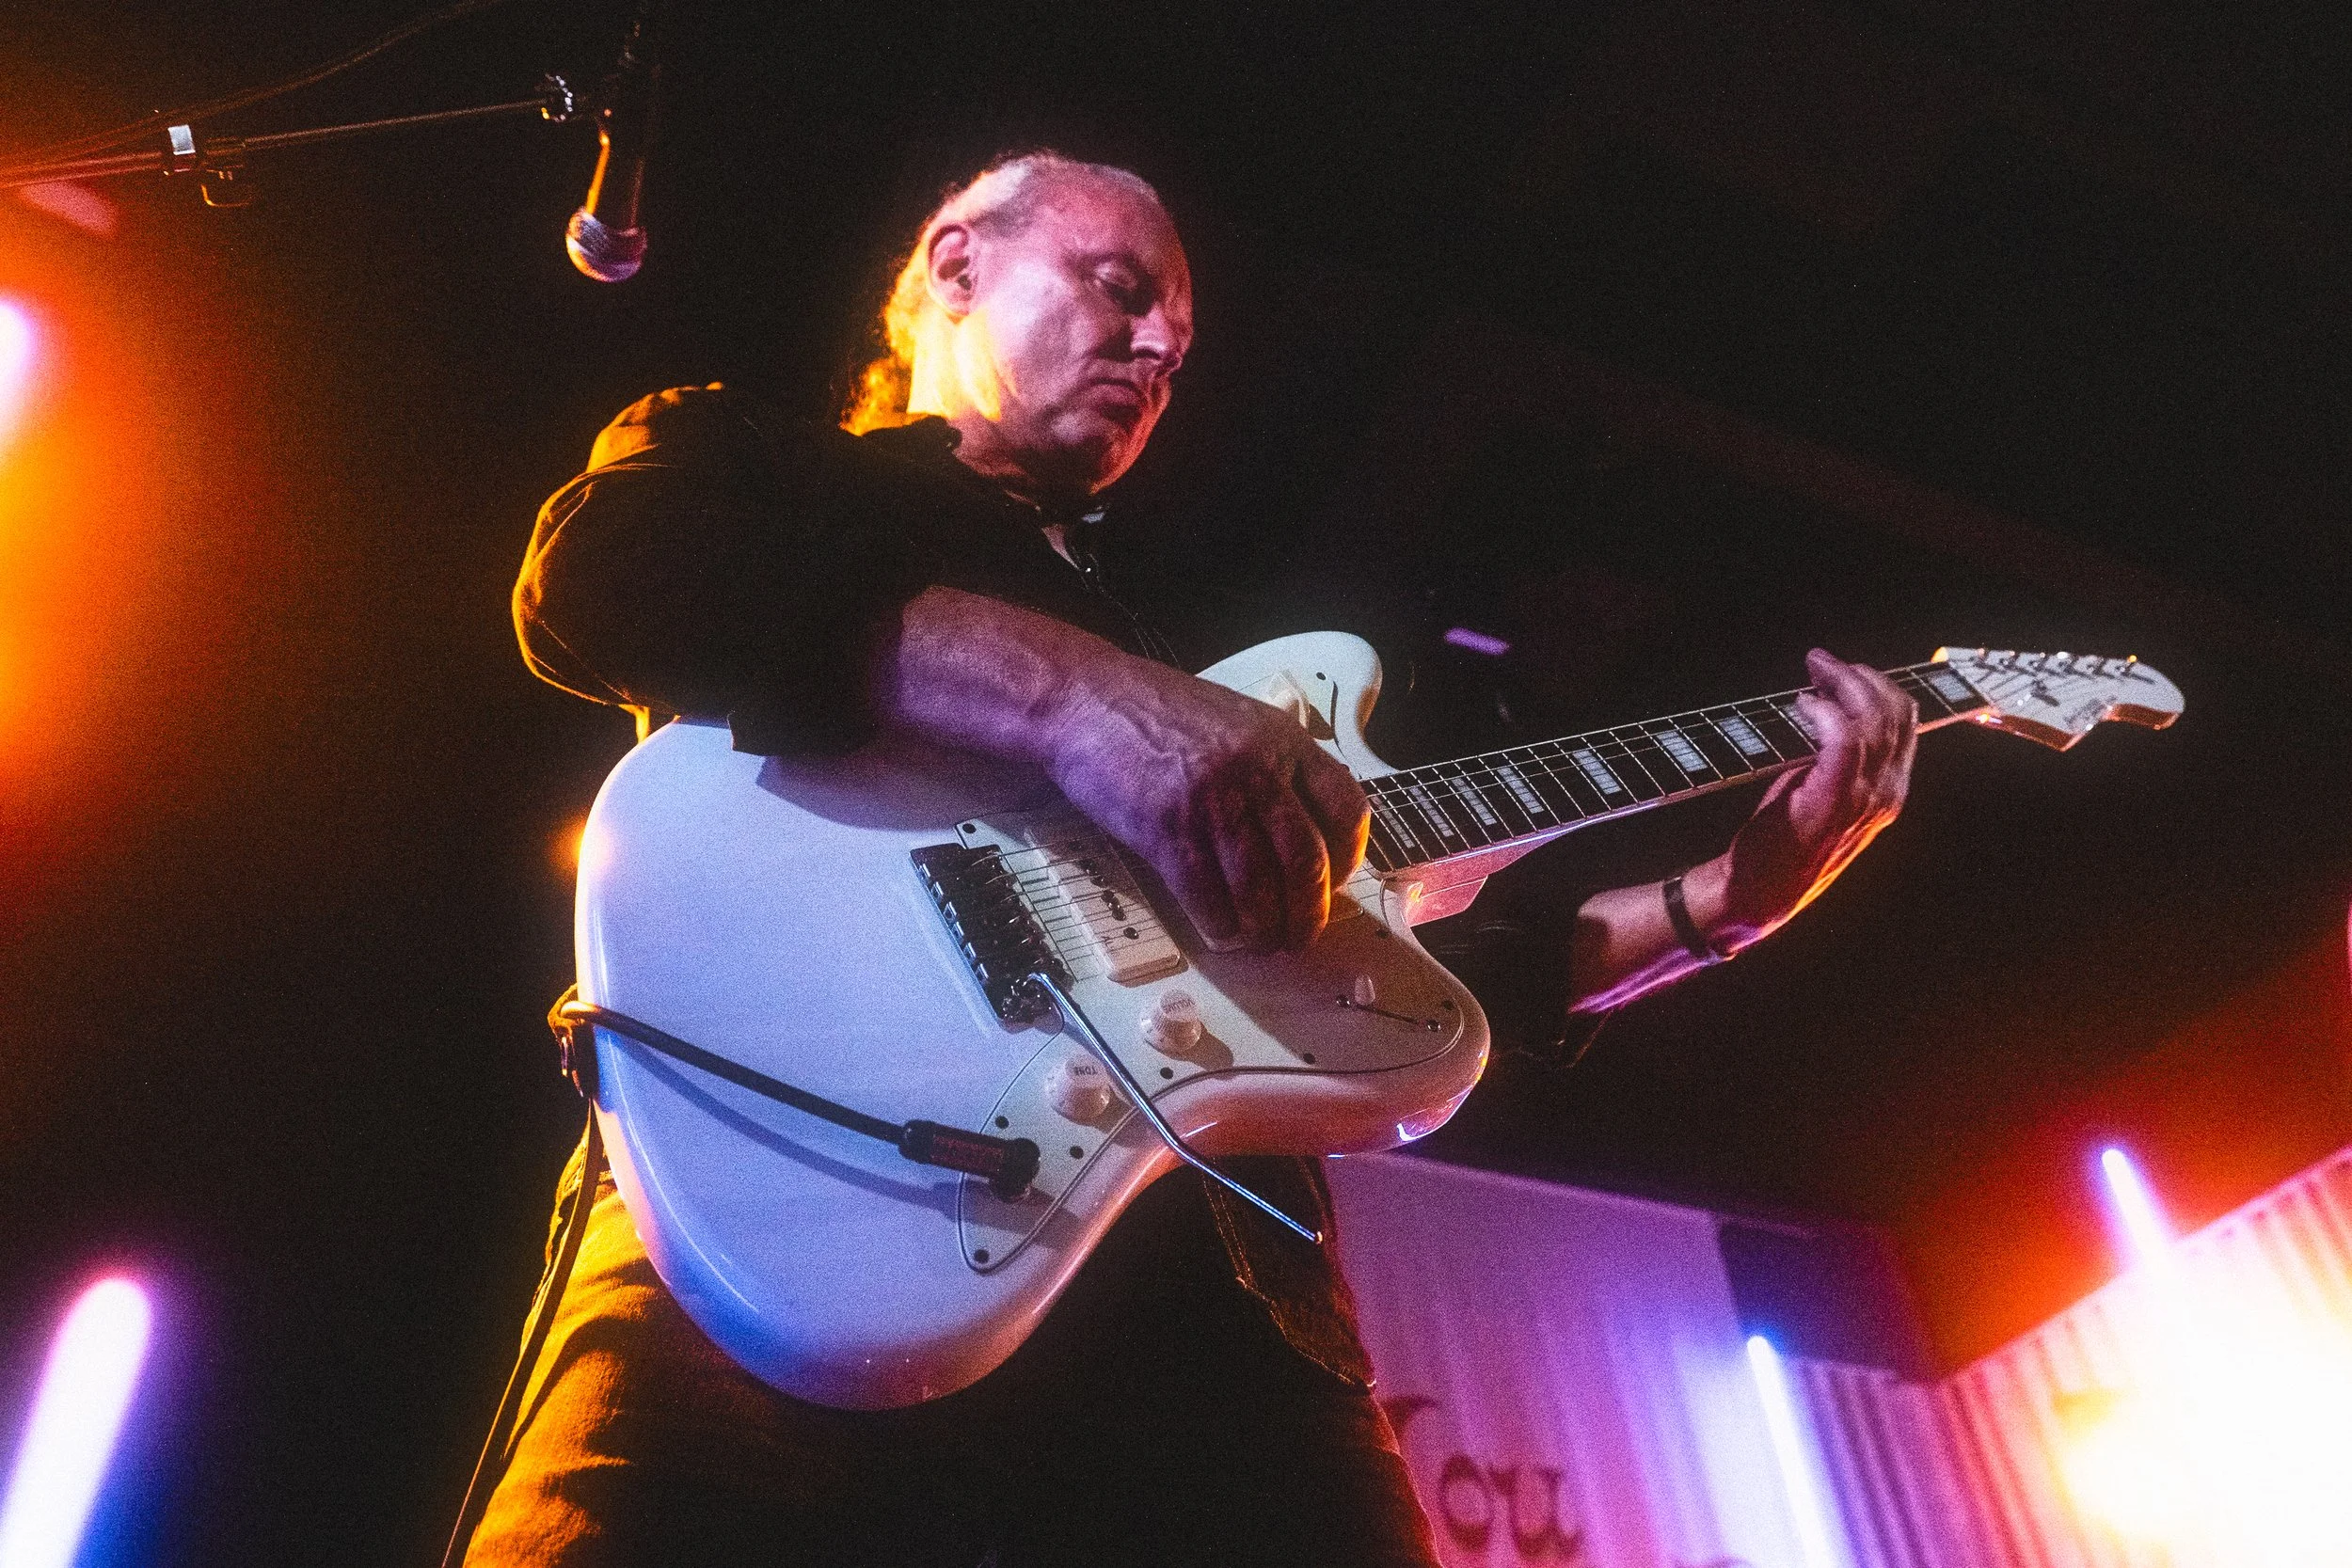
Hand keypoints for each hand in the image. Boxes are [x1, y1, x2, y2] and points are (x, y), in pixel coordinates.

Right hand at [877, 588, 1367, 953]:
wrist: (1086, 702)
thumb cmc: (1158, 716)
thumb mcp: (1237, 723)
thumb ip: (1276, 768)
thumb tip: (1305, 834)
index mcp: (1283, 742)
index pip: (1346, 811)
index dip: (1347, 861)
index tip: (1334, 883)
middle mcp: (1256, 771)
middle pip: (1307, 863)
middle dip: (1308, 913)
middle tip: (1300, 934)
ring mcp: (1211, 801)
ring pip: (1260, 889)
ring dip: (1264, 929)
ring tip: (1260, 941)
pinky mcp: (1167, 829)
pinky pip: (1206, 896)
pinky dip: (1218, 925)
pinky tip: (1218, 931)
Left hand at [1690, 648, 1917, 947]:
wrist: (1761, 893)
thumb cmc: (1783, 842)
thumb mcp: (1821, 792)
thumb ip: (1834, 758)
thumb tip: (1823, 708)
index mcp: (1890, 790)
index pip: (1905, 721)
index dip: (1876, 684)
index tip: (1839, 668)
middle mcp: (1888, 793)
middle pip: (1897, 712)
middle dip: (1861, 675)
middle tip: (1821, 662)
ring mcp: (1865, 799)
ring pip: (1875, 719)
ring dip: (1841, 683)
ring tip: (1813, 670)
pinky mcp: (1834, 800)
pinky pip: (1844, 739)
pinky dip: (1825, 712)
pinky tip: (1802, 703)